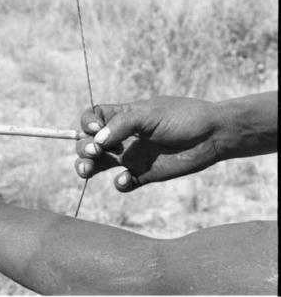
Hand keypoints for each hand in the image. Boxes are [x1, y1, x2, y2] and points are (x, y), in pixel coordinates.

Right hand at [75, 96, 220, 191]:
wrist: (212, 135)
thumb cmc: (182, 117)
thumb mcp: (148, 113)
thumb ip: (121, 125)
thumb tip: (97, 141)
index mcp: (122, 117)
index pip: (93, 119)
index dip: (87, 124)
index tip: (96, 130)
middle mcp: (123, 137)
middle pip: (88, 143)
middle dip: (83, 148)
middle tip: (95, 152)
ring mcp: (132, 156)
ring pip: (99, 164)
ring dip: (87, 167)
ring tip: (87, 170)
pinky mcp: (144, 174)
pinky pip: (123, 183)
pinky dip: (120, 183)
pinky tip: (126, 179)